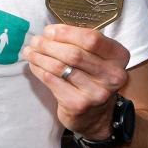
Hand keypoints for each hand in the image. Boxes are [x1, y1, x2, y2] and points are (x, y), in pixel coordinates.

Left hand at [22, 23, 129, 139]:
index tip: (49, 31)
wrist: (96, 116)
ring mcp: (96, 92)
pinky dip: (38, 69)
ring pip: (60, 67)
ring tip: (30, 51)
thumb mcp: (96, 57)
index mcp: (118, 57)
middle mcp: (112, 75)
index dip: (66, 32)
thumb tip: (49, 31)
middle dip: (48, 44)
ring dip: (39, 56)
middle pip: (73, 54)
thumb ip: (80, 42)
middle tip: (35, 41)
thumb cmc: (91, 76)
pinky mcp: (78, 104)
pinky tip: (34, 65)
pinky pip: (52, 80)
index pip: (92, 39)